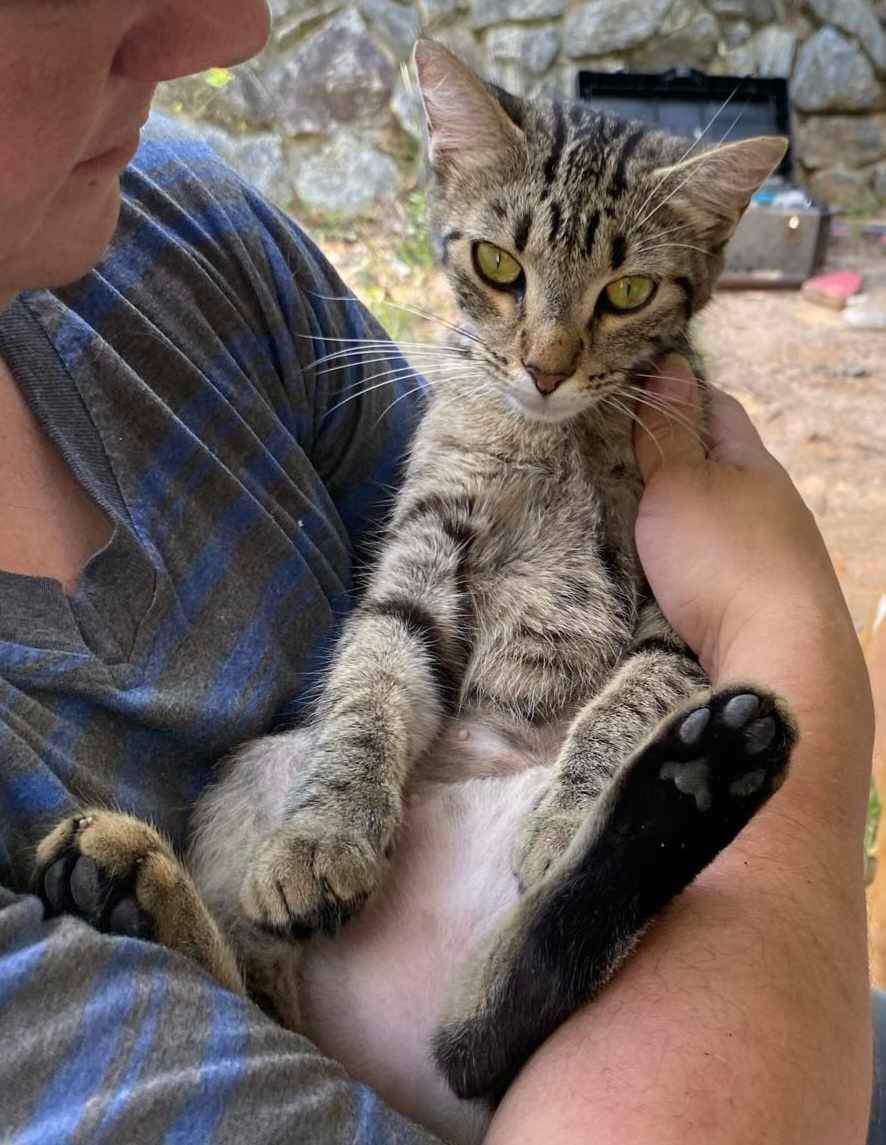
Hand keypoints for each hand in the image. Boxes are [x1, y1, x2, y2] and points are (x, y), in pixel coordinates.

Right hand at [633, 356, 868, 722]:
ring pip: (716, 516)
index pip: (716, 408)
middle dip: (670, 457)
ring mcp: (770, 552)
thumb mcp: (680, 485)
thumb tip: (673, 367)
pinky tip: (661, 567)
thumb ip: (669, 434)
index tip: (633, 390)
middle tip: (612, 454)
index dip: (676, 392)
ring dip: (678, 513)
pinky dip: (688, 555)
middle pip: (715, 464)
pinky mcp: (760, 598)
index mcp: (754, 464)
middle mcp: (769, 503)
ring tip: (626, 512)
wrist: (778, 657)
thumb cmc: (726, 561)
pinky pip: (716, 561)